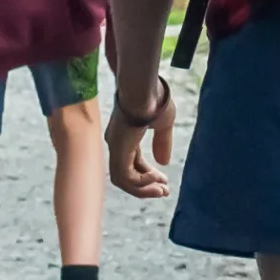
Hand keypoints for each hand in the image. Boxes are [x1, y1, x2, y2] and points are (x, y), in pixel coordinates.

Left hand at [106, 70, 176, 198]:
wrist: (146, 87)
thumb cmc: (155, 99)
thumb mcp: (163, 124)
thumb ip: (162, 143)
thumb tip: (164, 162)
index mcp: (124, 136)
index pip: (131, 163)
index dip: (146, 175)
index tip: (163, 182)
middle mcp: (116, 143)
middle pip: (126, 174)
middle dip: (145, 186)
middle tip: (164, 192)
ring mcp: (115, 146)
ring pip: (123, 180)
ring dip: (143, 189)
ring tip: (162, 191)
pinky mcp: (118, 149)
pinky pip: (124, 177)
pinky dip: (140, 183)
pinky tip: (155, 179)